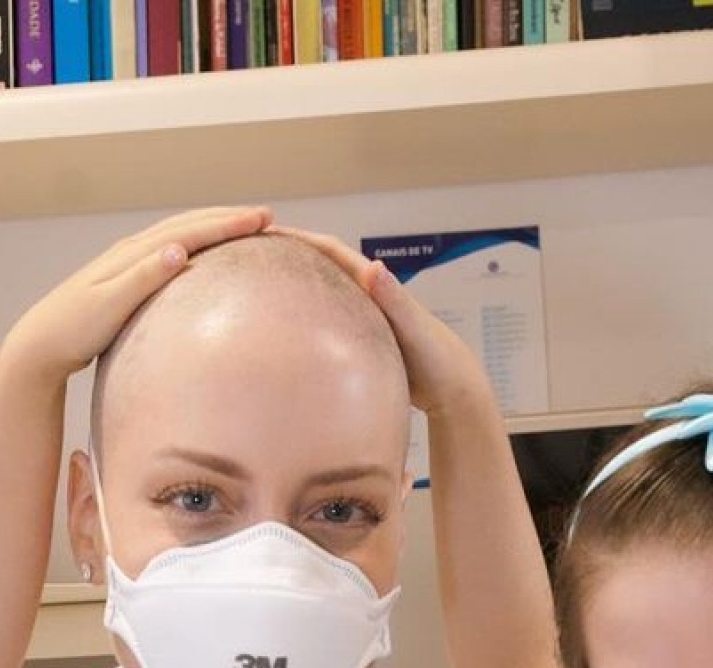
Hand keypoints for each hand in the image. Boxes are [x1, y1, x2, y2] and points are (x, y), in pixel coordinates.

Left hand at [0, 206, 271, 387]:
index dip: (227, 223)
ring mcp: (126, 262)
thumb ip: (143, 278)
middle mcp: (131, 251)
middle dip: (227, 217)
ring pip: (178, 233)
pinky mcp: (123, 278)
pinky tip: (198, 254)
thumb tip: (179, 250)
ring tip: (240, 226)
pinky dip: (191, 243)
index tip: (263, 218)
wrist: (39, 344)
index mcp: (133, 255)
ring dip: (210, 226)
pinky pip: (167, 250)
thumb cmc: (73, 331)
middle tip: (265, 215)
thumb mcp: (109, 306)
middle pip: (187, 224)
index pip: (189, 231)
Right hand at [271, 225, 493, 419]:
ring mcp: (368, 320)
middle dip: (295, 258)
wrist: (455, 391)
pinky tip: (294, 334)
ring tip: (267, 288)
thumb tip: (372, 267)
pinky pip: (332, 324)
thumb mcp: (415, 329)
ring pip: (327, 296)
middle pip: (326, 269)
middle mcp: (371, 298)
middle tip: (257, 254)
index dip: (302, 238)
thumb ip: (394, 299)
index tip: (269, 231)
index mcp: (378, 288)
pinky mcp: (366, 343)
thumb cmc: (438, 360)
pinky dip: (312, 321)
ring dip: (301, 288)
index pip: (333, 253)